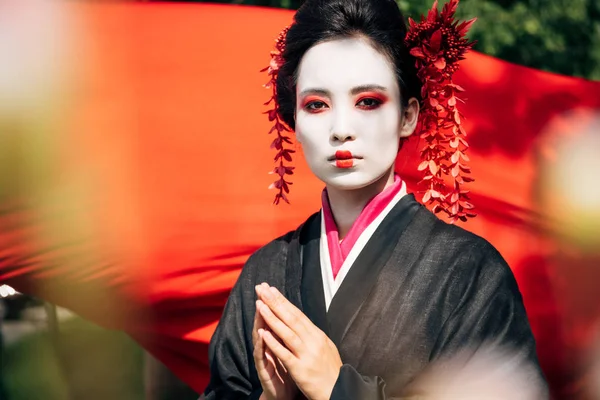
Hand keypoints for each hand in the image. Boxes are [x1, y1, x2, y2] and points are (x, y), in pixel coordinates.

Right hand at [252, 295, 297, 399]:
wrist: (284, 395)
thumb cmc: (288, 372)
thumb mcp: (291, 351)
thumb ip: (290, 335)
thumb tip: (295, 318)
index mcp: (278, 340)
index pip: (276, 318)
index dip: (274, 303)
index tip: (272, 287)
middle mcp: (268, 346)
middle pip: (265, 322)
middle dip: (264, 305)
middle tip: (261, 289)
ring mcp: (264, 357)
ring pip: (261, 335)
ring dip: (260, 320)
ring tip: (260, 306)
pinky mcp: (264, 369)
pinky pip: (262, 355)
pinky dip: (262, 344)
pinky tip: (261, 334)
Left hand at [255, 283, 342, 399]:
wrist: (339, 391)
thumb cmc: (330, 371)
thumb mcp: (325, 347)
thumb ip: (312, 335)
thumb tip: (301, 321)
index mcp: (317, 335)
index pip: (297, 314)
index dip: (283, 301)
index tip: (271, 290)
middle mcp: (313, 341)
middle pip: (291, 318)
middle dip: (275, 302)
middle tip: (262, 289)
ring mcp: (306, 354)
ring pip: (287, 332)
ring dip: (272, 317)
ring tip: (259, 305)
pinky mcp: (300, 369)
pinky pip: (285, 354)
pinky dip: (274, 342)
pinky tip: (263, 333)